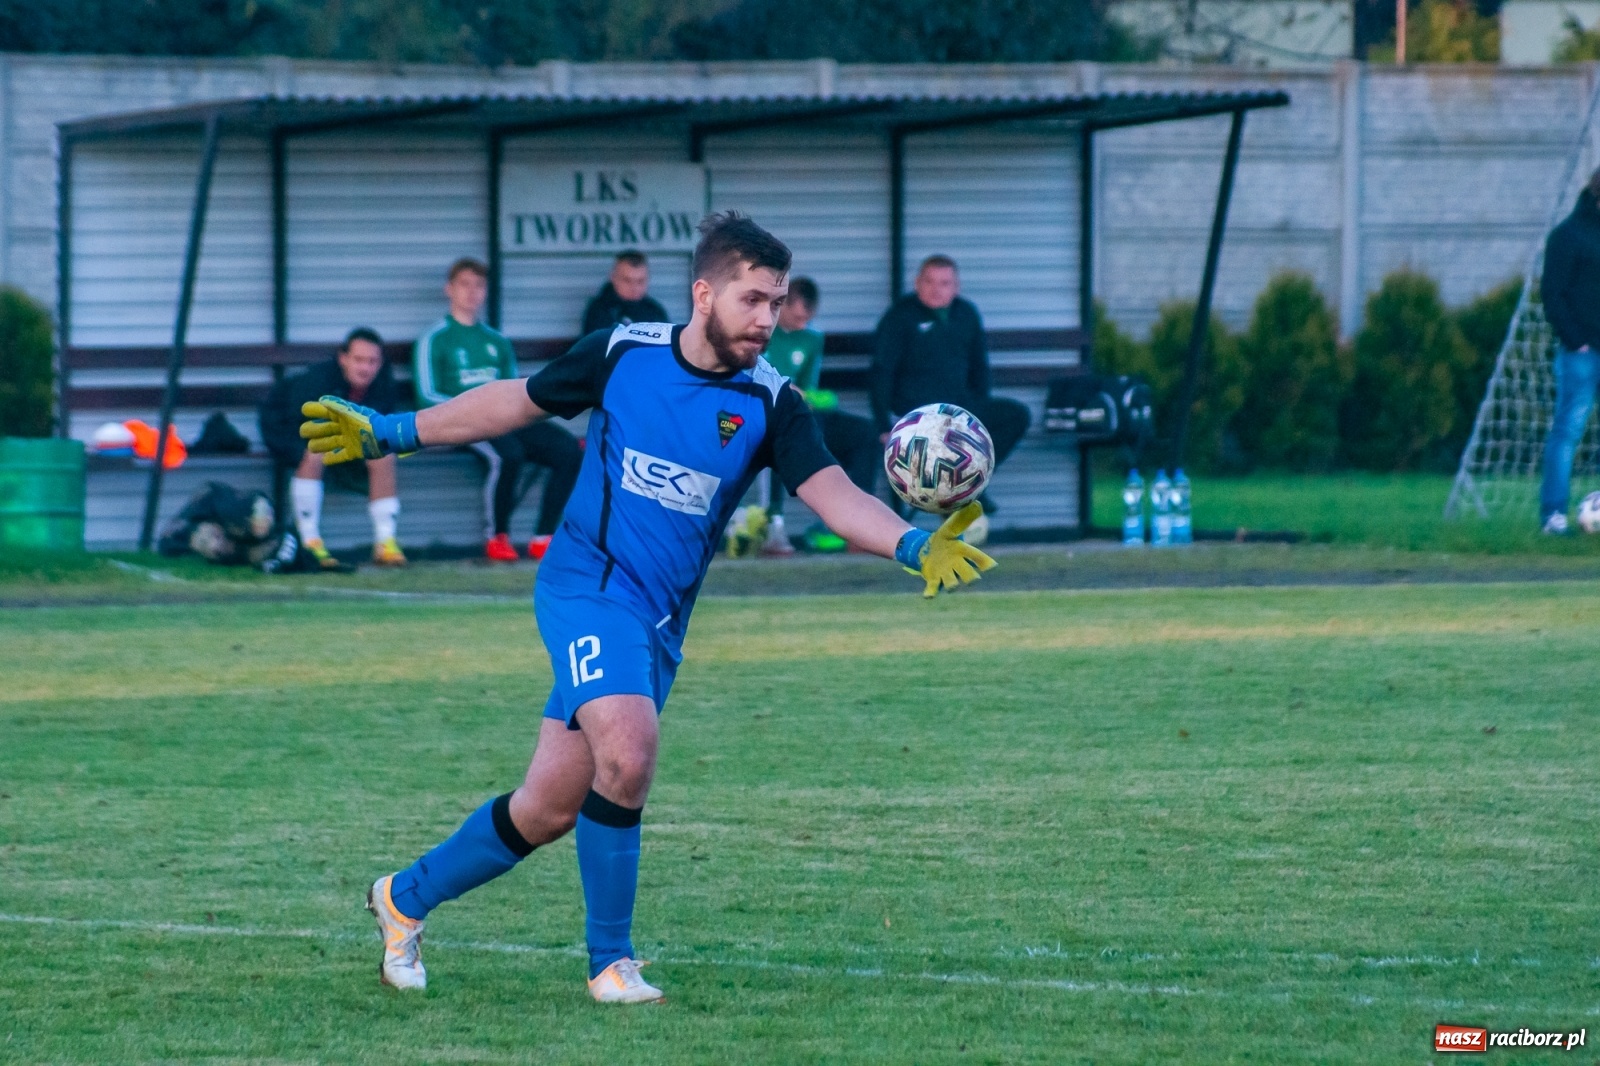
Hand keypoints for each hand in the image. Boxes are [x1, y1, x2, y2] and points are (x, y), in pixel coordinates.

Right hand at [300, 397, 417, 464]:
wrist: (386, 436)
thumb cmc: (369, 422)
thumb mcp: (352, 413)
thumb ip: (337, 406)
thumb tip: (322, 400)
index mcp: (343, 416)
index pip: (325, 412)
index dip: (315, 410)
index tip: (304, 410)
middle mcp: (345, 428)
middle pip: (324, 429)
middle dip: (313, 430)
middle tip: (303, 432)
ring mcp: (349, 440)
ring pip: (331, 442)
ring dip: (320, 444)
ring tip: (310, 447)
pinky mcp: (355, 451)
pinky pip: (341, 455)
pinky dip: (333, 458)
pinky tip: (325, 460)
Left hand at [895, 502, 996, 597]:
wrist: (925, 549)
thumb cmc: (943, 540)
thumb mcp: (951, 528)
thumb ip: (963, 519)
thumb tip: (978, 504)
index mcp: (964, 553)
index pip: (978, 558)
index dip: (984, 562)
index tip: (990, 566)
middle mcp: (958, 566)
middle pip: (969, 575)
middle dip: (970, 577)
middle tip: (972, 578)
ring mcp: (946, 575)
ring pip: (953, 584)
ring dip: (952, 584)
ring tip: (952, 586)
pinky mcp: (933, 580)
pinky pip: (933, 589)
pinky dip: (931, 593)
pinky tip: (928, 596)